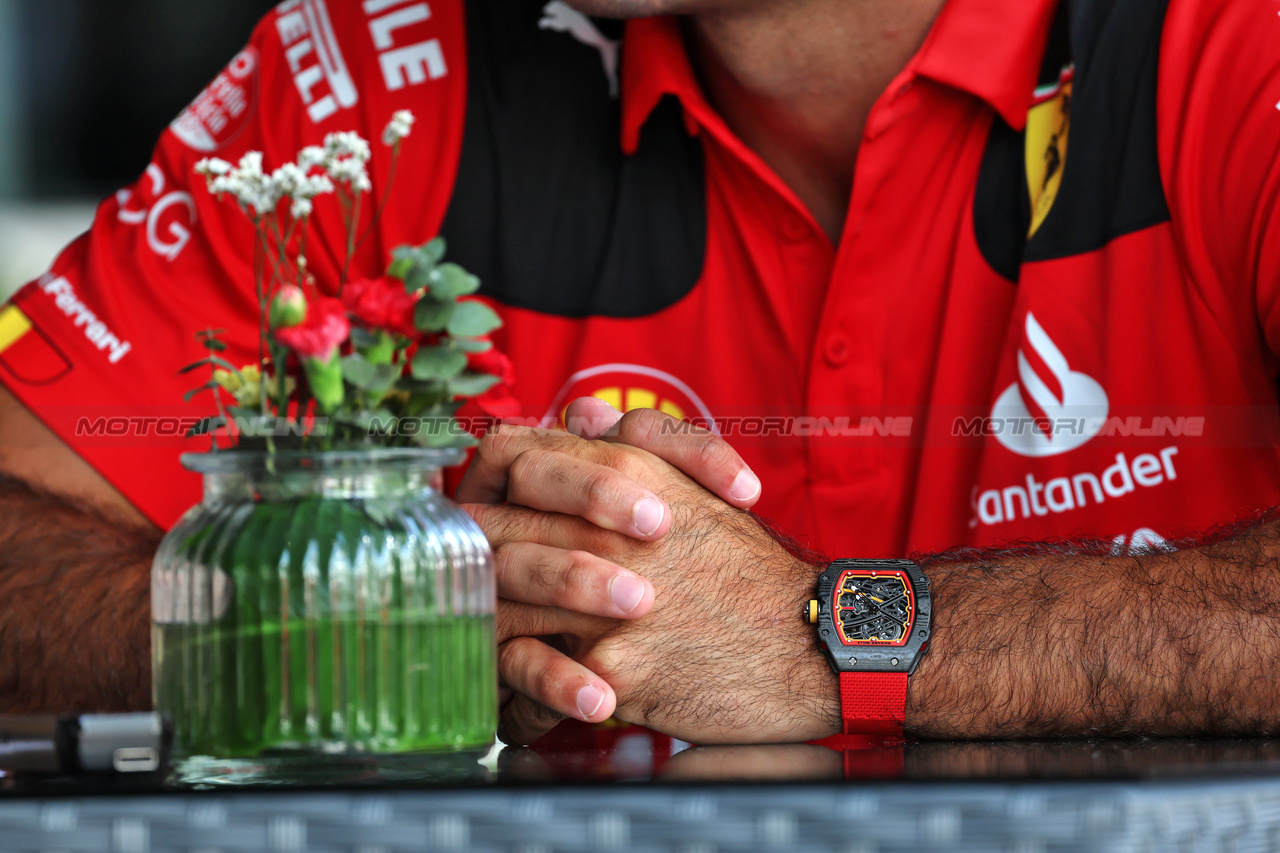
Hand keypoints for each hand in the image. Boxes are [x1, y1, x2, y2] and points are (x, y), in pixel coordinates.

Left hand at [459, 411, 839, 744]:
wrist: (811, 642)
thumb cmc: (749, 569)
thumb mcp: (701, 485)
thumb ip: (639, 440)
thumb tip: (579, 413)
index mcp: (625, 475)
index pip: (509, 458)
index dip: (484, 482)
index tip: (488, 511)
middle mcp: (605, 532)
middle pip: (487, 531)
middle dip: (471, 561)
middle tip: (469, 584)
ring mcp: (604, 603)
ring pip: (497, 606)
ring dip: (484, 627)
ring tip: (490, 644)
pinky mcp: (612, 671)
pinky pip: (530, 682)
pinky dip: (518, 697)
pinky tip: (521, 705)